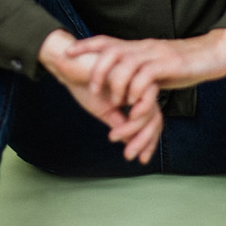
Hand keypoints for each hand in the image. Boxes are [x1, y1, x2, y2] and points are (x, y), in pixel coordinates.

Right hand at [38, 30, 163, 163]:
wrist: (69, 65)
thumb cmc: (86, 85)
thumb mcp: (105, 111)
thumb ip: (121, 125)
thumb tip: (132, 145)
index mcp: (137, 96)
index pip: (152, 121)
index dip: (149, 141)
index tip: (141, 159)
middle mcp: (141, 88)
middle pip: (155, 118)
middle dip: (144, 140)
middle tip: (129, 155)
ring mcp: (138, 79)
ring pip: (149, 110)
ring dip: (133, 128)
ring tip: (114, 137)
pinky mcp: (132, 72)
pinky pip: (138, 98)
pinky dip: (127, 112)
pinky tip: (114, 117)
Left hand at [64, 29, 225, 153]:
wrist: (211, 53)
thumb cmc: (183, 63)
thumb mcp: (155, 64)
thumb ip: (139, 70)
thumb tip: (123, 82)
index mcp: (137, 47)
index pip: (106, 41)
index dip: (85, 46)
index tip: (67, 53)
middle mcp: (142, 48)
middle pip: (110, 51)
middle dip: (96, 70)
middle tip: (93, 89)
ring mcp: (154, 55)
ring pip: (125, 65)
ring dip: (116, 85)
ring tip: (116, 103)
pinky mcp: (167, 66)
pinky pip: (145, 77)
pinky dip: (137, 91)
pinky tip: (135, 104)